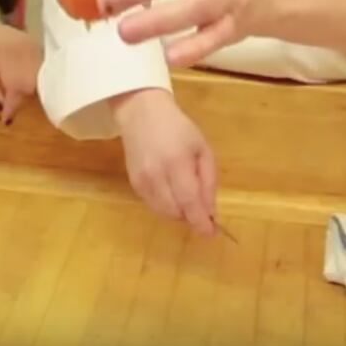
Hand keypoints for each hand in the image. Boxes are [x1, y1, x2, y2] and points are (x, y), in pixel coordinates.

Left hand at [0, 5, 39, 124]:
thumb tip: (1, 107)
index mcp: (8, 52)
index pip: (17, 84)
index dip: (12, 105)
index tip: (5, 120)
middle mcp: (27, 49)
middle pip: (33, 84)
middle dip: (21, 99)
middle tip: (6, 108)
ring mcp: (36, 48)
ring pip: (41, 80)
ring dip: (29, 92)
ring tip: (12, 97)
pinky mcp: (40, 49)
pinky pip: (43, 72)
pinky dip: (35, 83)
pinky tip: (21, 86)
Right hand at [112, 88, 217, 235]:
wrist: (142, 113)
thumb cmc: (178, 128)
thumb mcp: (202, 149)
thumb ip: (208, 181)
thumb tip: (210, 212)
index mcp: (177, 163)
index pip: (189, 202)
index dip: (201, 222)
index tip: (212, 232)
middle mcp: (156, 175)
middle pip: (177, 212)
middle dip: (192, 216)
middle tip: (202, 209)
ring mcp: (142, 181)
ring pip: (164, 212)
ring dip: (179, 212)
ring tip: (186, 196)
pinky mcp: (133, 184)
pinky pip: (153, 205)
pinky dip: (166, 206)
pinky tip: (171, 191)